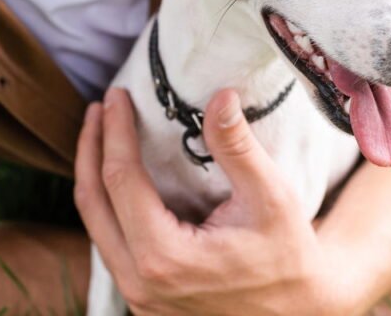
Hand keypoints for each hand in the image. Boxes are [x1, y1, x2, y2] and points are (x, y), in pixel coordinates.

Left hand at [74, 87, 353, 315]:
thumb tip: (220, 96)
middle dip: (91, 149)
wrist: (299, 312)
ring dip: (95, 177)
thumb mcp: (271, 198)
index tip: (116, 96)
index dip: (116, 131)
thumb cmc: (289, 257)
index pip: (121, 179)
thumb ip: (238, 147)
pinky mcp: (143, 302)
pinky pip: (111, 246)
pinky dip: (109, 206)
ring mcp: (138, 298)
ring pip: (96, 227)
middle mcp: (140, 281)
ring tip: (103, 136)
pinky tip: (120, 181)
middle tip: (99, 108)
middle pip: (93, 202)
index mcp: (164, 256)